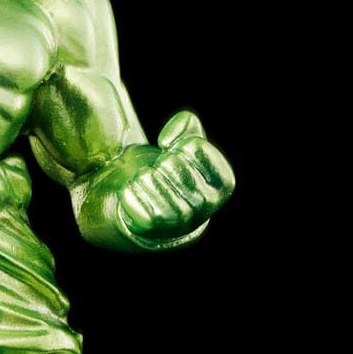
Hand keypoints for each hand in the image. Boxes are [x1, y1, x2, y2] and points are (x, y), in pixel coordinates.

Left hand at [116, 111, 234, 241]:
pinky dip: (128, 191)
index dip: (180, 145)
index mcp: (223, 183)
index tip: (178, 155)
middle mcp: (206, 204)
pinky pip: (133, 197)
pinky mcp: (151, 226)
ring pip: (151, 179)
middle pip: (171, 163)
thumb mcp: (187, 147)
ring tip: (146, 183)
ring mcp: (180, 219)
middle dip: (160, 162)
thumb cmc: (173, 175)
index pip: (196, 147)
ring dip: (143, 176)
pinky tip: (133, 194)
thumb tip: (168, 140)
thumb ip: (188, 127)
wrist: (152, 215)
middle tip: (160, 172)